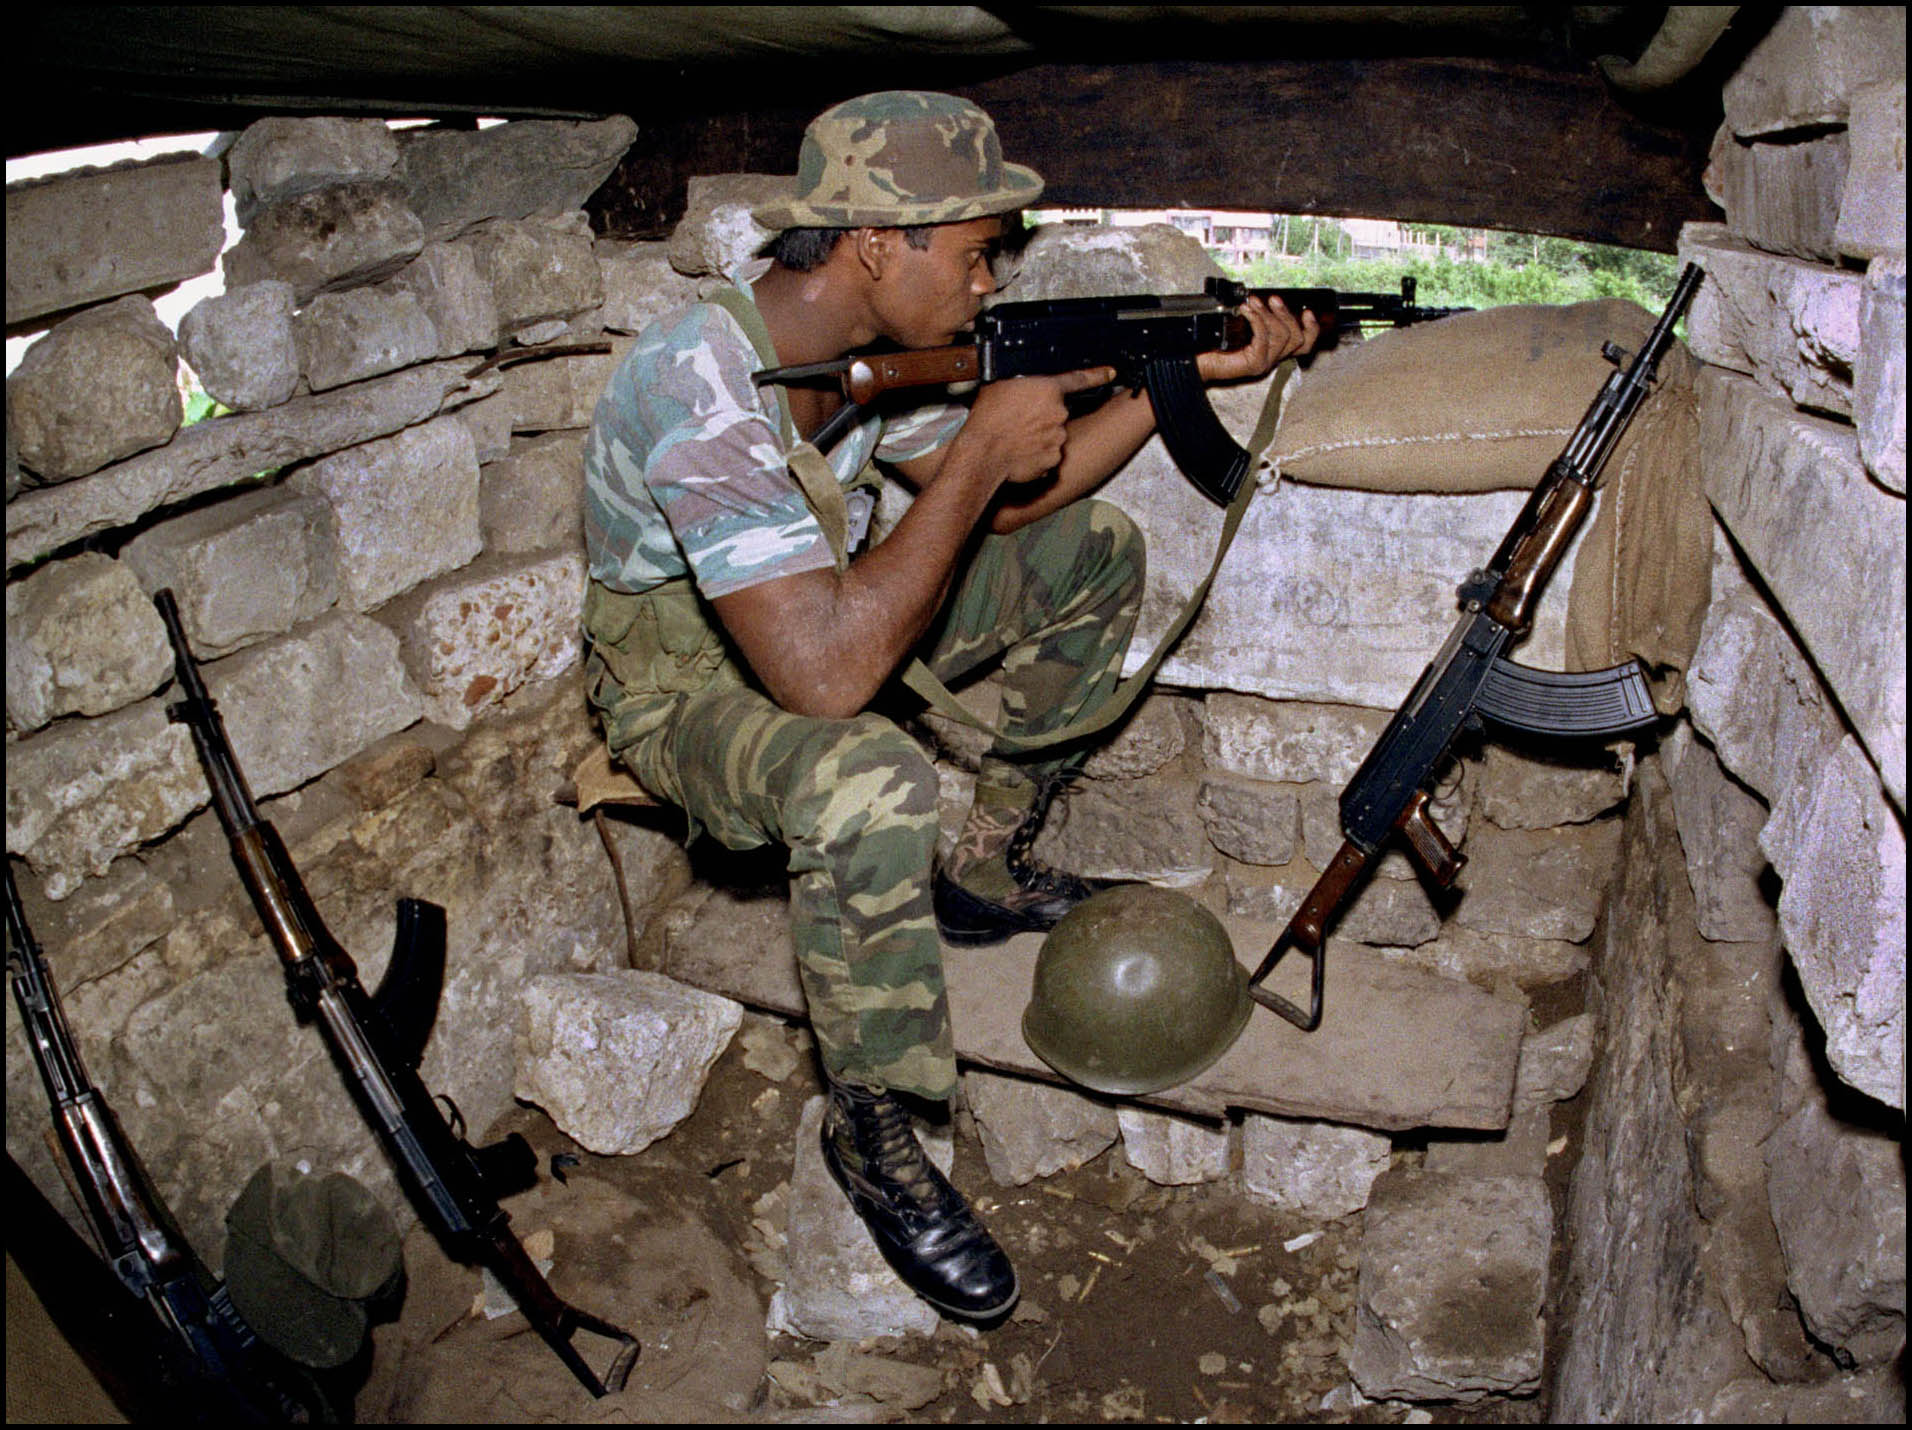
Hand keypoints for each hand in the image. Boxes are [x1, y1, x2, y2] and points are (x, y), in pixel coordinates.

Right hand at [958, 366, 1115, 485]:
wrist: (984, 453)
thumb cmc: (988, 419)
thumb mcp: (999, 385)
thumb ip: (1021, 384)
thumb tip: (1023, 386)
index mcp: (1048, 389)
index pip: (1079, 379)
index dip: (1097, 375)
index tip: (1110, 373)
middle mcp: (1058, 413)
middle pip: (1057, 412)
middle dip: (1042, 416)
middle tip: (1019, 421)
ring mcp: (1058, 437)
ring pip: (1053, 435)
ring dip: (1038, 436)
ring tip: (1015, 439)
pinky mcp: (1053, 459)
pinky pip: (1048, 455)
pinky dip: (1036, 455)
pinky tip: (1020, 452)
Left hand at [1197, 295, 1318, 382]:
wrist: (1197, 360)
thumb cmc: (1216, 342)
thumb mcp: (1241, 325)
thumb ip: (1257, 317)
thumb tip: (1264, 298)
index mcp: (1274, 350)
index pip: (1304, 344)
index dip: (1311, 328)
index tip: (1308, 311)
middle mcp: (1273, 358)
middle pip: (1297, 338)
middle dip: (1286, 314)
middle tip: (1273, 300)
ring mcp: (1264, 363)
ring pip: (1282, 336)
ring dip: (1269, 315)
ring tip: (1254, 303)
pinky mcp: (1254, 364)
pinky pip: (1263, 337)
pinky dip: (1257, 320)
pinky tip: (1247, 311)